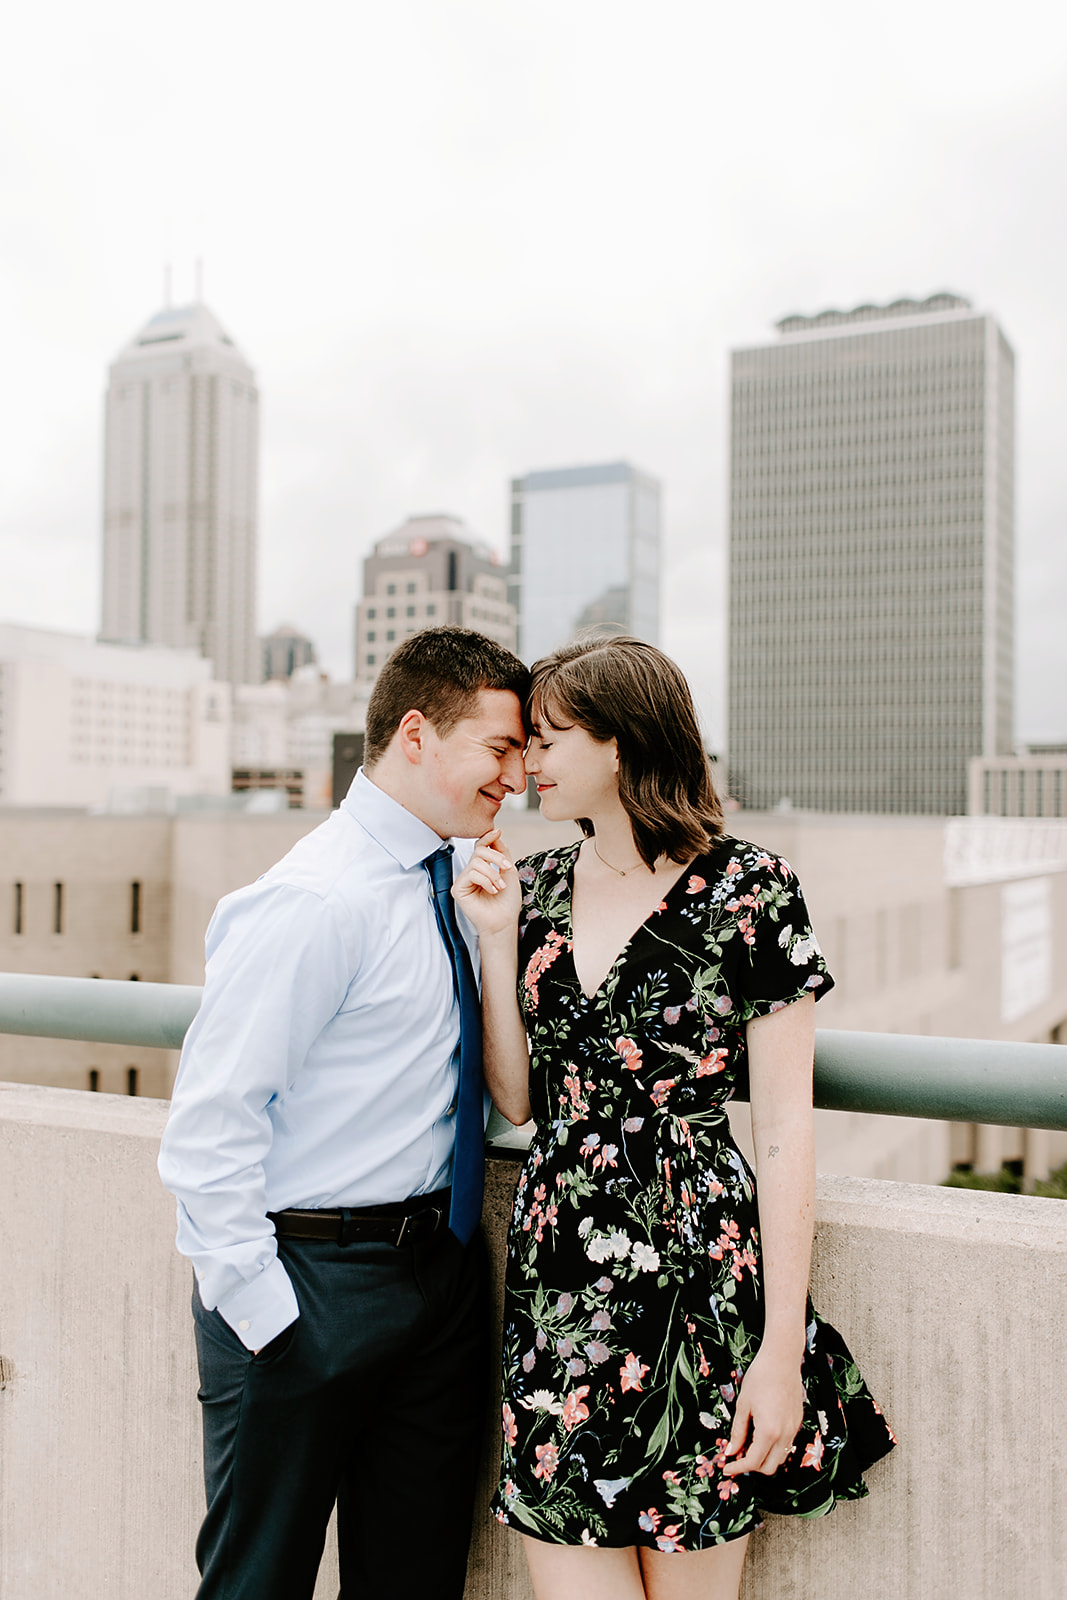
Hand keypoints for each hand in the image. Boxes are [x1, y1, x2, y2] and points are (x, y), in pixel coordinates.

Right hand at [451, 829, 520, 937]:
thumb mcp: (509, 872)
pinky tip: (492, 891)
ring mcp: (463, 881)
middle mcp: (471, 873)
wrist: (505, 921)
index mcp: (482, 868)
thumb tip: (494, 833)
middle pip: (479, 852)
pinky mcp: (458, 889)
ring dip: (493, 873)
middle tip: (507, 868)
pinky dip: (486, 881)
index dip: (487, 838)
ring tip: (500, 886)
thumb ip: (501, 853)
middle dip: (496, 858)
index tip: (497, 831)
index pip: (480, 848)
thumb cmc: (508, 901)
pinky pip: (471, 874)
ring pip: (476, 863)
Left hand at [721, 1347, 804, 1476]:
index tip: (727, 1468)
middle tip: (736, 1457)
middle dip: (751, 1467)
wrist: (782, 1359)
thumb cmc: (760, 1377)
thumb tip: (731, 1451)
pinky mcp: (797, 1422)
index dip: (737, 1468)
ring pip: (780, 1458)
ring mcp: (793, 1429)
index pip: (753, 1462)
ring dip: (764, 1459)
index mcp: (769, 1432)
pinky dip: (774, 1448)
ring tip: (748, 1446)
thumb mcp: (743, 1405)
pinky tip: (761, 1435)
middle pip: (769, 1467)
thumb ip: (738, 1431)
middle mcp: (785, 1435)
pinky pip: (786, 1445)